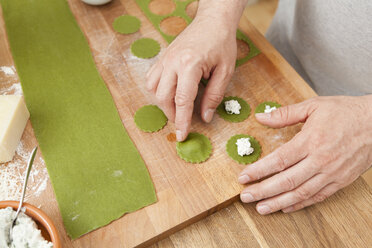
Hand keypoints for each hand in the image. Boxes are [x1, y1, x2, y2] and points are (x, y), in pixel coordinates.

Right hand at [146, 0, 246, 140]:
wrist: (213, 21)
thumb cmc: (222, 43)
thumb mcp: (225, 71)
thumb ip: (214, 95)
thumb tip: (204, 117)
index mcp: (189, 65)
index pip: (182, 100)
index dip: (182, 121)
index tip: (182, 135)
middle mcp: (172, 62)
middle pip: (163, 97)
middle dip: (172, 114)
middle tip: (183, 123)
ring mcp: (164, 58)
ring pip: (153, 89)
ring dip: (163, 103)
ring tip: (176, 109)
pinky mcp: (162, 57)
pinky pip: (151, 78)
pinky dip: (157, 90)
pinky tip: (168, 94)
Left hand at [238, 95, 371, 213]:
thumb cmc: (345, 112)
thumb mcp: (314, 106)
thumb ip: (285, 114)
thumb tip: (260, 117)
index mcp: (311, 140)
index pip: (278, 160)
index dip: (258, 171)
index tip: (243, 177)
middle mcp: (320, 160)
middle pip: (286, 181)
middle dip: (263, 191)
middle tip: (246, 197)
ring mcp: (331, 173)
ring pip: (301, 193)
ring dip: (278, 202)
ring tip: (261, 208)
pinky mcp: (341, 181)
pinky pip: (318, 197)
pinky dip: (301, 204)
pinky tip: (286, 207)